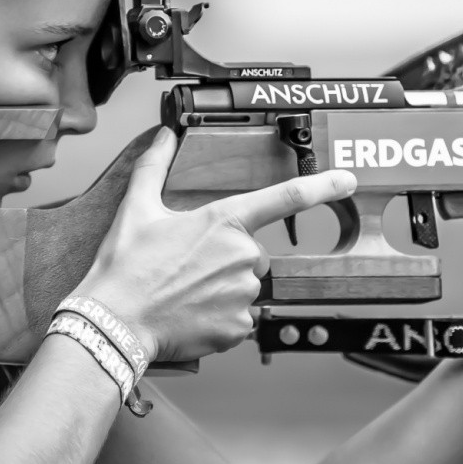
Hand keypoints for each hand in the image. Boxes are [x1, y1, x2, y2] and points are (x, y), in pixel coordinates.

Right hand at [77, 128, 356, 361]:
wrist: (114, 321)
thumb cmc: (125, 269)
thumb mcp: (137, 209)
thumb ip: (154, 167)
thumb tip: (162, 138)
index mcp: (223, 221)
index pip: (284, 197)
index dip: (322, 186)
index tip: (347, 179)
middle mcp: (241, 255)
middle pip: (252, 255)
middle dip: (228, 261)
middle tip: (188, 269)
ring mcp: (243, 293)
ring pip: (245, 287)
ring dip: (223, 290)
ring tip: (185, 293)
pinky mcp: (237, 325)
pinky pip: (239, 318)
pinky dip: (219, 318)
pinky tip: (191, 314)